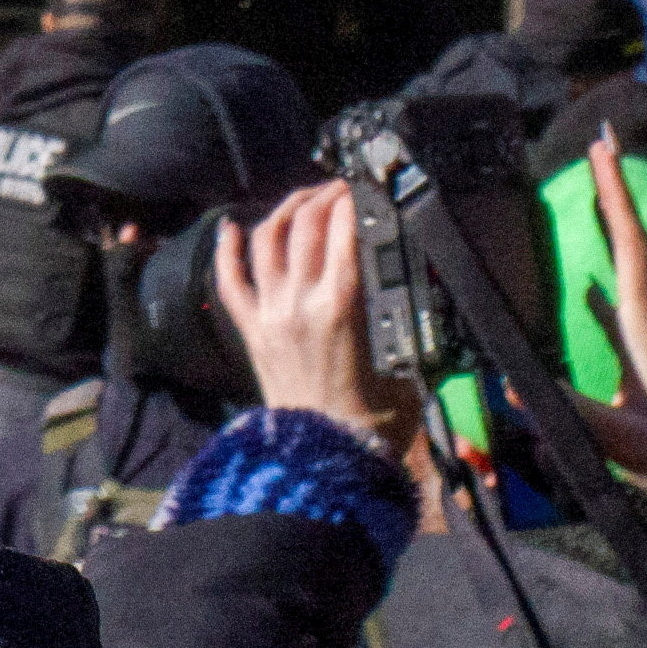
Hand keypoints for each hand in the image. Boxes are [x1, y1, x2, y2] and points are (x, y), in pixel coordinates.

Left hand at [214, 183, 408, 443]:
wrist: (327, 460)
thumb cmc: (371, 421)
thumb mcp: (406, 364)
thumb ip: (406, 324)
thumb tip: (419, 298)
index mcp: (343, 305)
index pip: (345, 230)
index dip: (354, 200)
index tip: (364, 187)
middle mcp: (300, 301)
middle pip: (306, 225)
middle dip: (324, 196)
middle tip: (340, 188)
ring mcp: (270, 313)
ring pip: (267, 240)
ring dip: (284, 210)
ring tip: (303, 198)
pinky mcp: (251, 331)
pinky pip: (229, 280)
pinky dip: (227, 250)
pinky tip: (230, 226)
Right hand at [563, 130, 646, 570]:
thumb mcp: (635, 451)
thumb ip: (580, 417)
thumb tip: (519, 389)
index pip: (633, 259)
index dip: (616, 206)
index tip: (603, 154)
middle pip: (635, 250)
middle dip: (618, 196)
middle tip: (601, 143)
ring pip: (631, 275)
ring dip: (613, 233)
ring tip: (596, 195)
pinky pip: (623, 317)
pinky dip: (602, 292)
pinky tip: (583, 287)